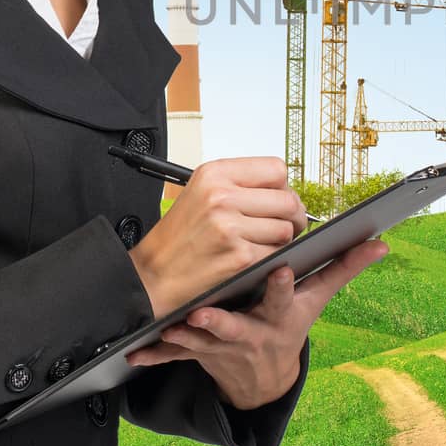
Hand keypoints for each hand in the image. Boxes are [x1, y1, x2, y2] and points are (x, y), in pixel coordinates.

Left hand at [124, 237, 388, 408]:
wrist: (262, 378)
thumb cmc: (288, 326)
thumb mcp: (317, 302)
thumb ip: (344, 268)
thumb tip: (380, 243)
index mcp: (279, 316)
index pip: (283, 298)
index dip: (282, 286)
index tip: (280, 270)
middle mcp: (251, 334)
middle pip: (236, 328)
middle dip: (220, 324)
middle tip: (202, 314)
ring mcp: (224, 348)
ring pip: (200, 343)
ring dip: (184, 338)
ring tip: (168, 328)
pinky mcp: (200, 356)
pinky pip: (175, 359)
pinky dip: (156, 356)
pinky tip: (136, 354)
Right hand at [127, 156, 309, 315]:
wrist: (153, 276)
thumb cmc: (176, 238)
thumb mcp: (199, 193)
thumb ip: (238, 185)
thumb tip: (282, 188)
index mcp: (214, 175)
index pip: (276, 169)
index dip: (284, 187)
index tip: (281, 198)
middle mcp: (222, 197)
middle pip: (288, 200)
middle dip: (293, 216)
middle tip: (286, 225)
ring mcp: (231, 228)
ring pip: (286, 229)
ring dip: (282, 240)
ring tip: (264, 242)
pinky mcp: (239, 258)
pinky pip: (276, 254)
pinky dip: (271, 259)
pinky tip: (254, 259)